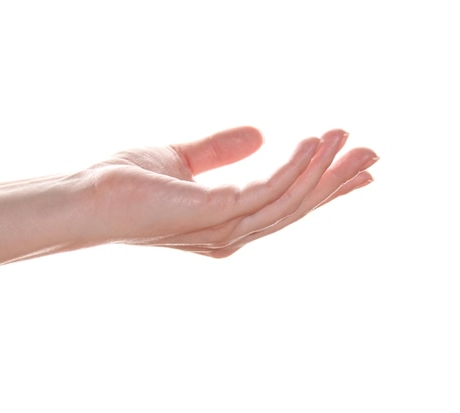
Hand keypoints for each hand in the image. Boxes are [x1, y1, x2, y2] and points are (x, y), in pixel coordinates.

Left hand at [85, 126, 378, 256]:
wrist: (86, 198)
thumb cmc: (127, 183)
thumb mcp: (184, 159)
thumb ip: (222, 150)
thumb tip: (260, 132)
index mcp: (230, 223)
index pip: (287, 205)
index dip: (324, 188)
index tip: (357, 170)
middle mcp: (234, 233)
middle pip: (298, 207)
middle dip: (337, 182)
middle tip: (373, 154)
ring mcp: (227, 229)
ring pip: (290, 201)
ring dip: (323, 170)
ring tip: (348, 139)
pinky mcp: (215, 215)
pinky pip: (267, 190)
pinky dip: (294, 167)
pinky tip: (312, 142)